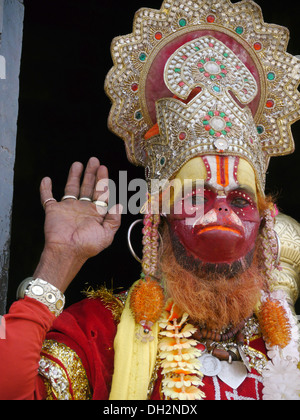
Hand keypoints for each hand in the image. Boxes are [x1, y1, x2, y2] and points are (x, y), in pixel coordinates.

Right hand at [34, 157, 121, 291]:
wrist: (67, 251)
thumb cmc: (88, 245)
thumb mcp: (107, 234)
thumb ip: (114, 219)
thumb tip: (119, 204)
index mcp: (95, 213)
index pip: (101, 193)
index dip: (103, 180)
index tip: (104, 168)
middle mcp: (82, 208)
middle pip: (88, 187)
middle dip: (91, 173)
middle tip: (94, 160)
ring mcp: (67, 208)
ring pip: (71, 188)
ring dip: (74, 176)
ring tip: (78, 163)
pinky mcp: (53, 210)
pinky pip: (47, 198)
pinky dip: (45, 189)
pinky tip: (46, 179)